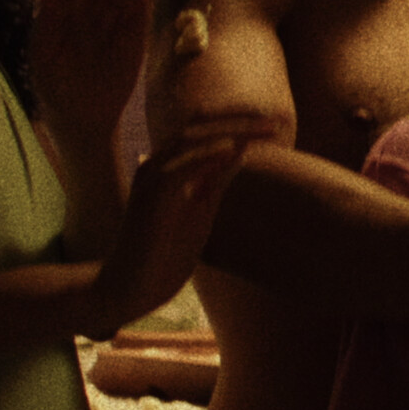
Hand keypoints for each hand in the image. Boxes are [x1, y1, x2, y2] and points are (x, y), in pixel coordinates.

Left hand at [31, 0, 149, 150]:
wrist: (83, 119)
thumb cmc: (56, 89)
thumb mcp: (43, 59)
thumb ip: (45, 25)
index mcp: (62, 21)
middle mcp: (87, 21)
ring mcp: (111, 31)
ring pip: (119, 1)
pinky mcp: (132, 43)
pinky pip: (137, 20)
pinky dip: (142, 3)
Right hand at [85, 113, 274, 337]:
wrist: (133, 288)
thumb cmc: (165, 252)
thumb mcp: (200, 209)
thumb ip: (215, 180)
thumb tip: (238, 151)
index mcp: (167, 167)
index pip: (203, 133)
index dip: (238, 125)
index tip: (273, 126)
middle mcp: (155, 165)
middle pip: (198, 129)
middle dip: (238, 122)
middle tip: (275, 122)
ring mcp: (149, 179)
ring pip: (189, 141)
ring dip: (228, 132)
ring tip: (262, 129)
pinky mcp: (148, 198)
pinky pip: (178, 168)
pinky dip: (205, 156)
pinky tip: (232, 148)